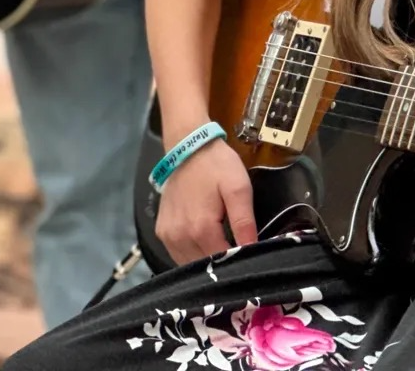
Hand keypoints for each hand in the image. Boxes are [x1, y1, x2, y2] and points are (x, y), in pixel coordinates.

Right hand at [154, 137, 258, 264]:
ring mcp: (167, 237)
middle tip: (236, 249)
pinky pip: (178, 255)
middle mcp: (180, 238)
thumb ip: (244, 222)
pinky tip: (205, 244)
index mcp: (201, 229)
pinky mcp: (161, 232)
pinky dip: (192, 255)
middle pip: (205, 266)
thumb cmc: (216, 166)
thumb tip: (252, 249)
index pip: (222, 262)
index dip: (238, 261)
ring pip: (190, 264)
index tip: (250, 255)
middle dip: (222, 262)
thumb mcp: (239, 188)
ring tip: (222, 247)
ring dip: (206, 261)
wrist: (188, 148)